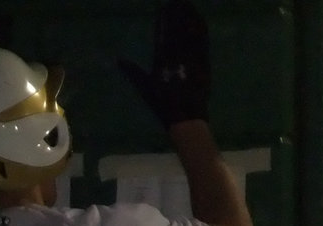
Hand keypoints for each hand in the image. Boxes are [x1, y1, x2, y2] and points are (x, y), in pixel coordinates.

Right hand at [117, 0, 210, 127]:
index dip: (163, 19)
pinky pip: (202, 40)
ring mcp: (192, 57)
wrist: (186, 116)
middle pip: (177, 28)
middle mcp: (176, 56)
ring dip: (189, 15)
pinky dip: (201, 27)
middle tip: (176, 0)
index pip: (162, 34)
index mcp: (161, 61)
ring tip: (186, 3)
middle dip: (176, 13)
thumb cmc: (163, 104)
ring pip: (190, 31)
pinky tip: (199, 18)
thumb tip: (118, 59)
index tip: (162, 7)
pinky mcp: (203, 61)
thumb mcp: (145, 88)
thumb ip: (132, 71)